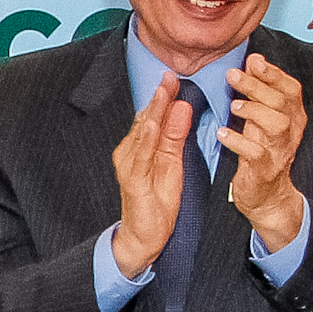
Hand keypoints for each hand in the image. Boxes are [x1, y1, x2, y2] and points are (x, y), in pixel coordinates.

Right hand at [109, 78, 194, 279]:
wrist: (145, 236)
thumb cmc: (158, 201)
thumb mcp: (172, 163)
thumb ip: (175, 136)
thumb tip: (183, 107)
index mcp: (140, 147)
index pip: (152, 117)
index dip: (163, 97)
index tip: (174, 77)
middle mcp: (130, 153)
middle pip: (145, 120)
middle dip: (158, 98)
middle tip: (169, 76)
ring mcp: (129, 166)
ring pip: (142, 134)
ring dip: (152, 112)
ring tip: (163, 92)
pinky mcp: (132, 181)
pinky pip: (140, 156)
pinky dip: (146, 139)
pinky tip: (152, 124)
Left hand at [219, 53, 308, 252]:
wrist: (267, 194)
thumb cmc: (261, 149)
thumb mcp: (263, 119)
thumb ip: (260, 92)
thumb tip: (253, 60)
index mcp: (293, 116)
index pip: (291, 89)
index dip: (274, 73)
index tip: (253, 60)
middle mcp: (291, 131)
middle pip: (281, 103)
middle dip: (256, 86)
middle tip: (232, 75)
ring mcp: (279, 150)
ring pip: (276, 124)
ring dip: (253, 111)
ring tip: (233, 106)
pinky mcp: (264, 169)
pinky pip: (256, 153)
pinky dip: (239, 141)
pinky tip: (222, 134)